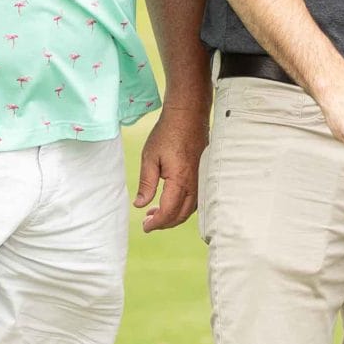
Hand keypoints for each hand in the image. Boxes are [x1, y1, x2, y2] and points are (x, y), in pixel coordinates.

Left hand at [135, 108, 206, 231]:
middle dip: (164, 223)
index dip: (156, 223)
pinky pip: (196, 200)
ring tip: (155, 213)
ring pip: (190, 210)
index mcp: (179, 181)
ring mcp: (201, 180)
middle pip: (181, 215)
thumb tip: (140, 205)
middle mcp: (194, 184)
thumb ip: (146, 183)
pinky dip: (183, 207)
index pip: (168, 212)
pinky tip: (171, 202)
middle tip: (148, 222)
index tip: (145, 227)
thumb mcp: (149, 157)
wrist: (188, 116)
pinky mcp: (203, 176)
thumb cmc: (167, 134)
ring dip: (173, 216)